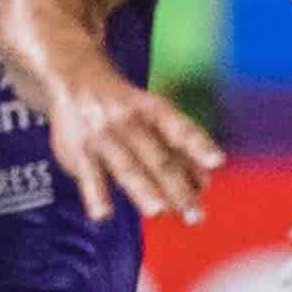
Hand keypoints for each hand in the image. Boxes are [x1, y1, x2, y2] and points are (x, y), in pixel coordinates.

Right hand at [40, 66, 223, 223]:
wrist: (74, 76)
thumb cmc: (124, 105)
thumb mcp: (152, 114)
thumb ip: (177, 148)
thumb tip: (204, 184)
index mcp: (152, 109)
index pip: (180, 128)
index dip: (199, 144)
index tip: (217, 162)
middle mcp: (129, 120)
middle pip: (158, 158)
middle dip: (178, 187)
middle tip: (195, 215)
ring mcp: (103, 136)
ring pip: (126, 166)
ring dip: (143, 189)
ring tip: (158, 212)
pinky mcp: (77, 151)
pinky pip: (89, 175)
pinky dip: (95, 194)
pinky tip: (103, 215)